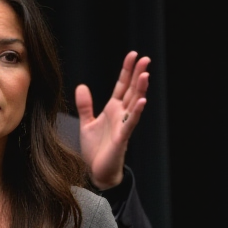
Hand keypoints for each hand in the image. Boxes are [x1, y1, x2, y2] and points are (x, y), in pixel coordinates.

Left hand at [75, 51, 149, 189]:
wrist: (96, 172)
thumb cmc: (95, 150)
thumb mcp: (86, 123)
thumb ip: (85, 105)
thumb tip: (82, 86)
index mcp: (113, 109)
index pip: (122, 86)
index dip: (127, 71)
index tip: (132, 55)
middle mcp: (121, 115)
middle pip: (131, 90)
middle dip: (138, 74)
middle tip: (145, 58)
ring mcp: (123, 125)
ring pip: (134, 103)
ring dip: (140, 89)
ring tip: (145, 74)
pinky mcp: (122, 137)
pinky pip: (131, 122)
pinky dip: (137, 111)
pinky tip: (142, 100)